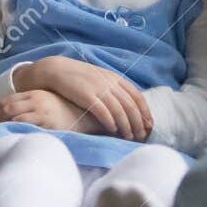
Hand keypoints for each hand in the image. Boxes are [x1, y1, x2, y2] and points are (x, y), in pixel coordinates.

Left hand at [0, 89, 95, 132]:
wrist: (88, 115)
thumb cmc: (65, 114)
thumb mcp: (46, 105)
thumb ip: (31, 108)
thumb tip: (11, 120)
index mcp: (33, 94)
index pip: (6, 101)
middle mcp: (35, 100)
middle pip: (6, 108)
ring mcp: (41, 110)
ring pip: (13, 116)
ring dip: (1, 127)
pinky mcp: (47, 122)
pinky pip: (25, 125)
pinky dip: (14, 130)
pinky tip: (10, 137)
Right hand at [17, 57, 150, 139]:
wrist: (57, 70)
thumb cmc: (79, 77)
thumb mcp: (100, 78)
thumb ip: (114, 88)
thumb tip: (128, 105)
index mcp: (115, 78)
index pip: (137, 96)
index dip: (145, 112)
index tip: (149, 125)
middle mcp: (110, 83)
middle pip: (131, 105)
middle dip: (138, 123)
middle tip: (141, 136)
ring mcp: (98, 89)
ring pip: (119, 110)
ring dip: (126, 125)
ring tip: (128, 136)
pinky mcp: (86, 96)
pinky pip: (102, 111)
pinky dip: (110, 121)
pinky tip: (113, 129)